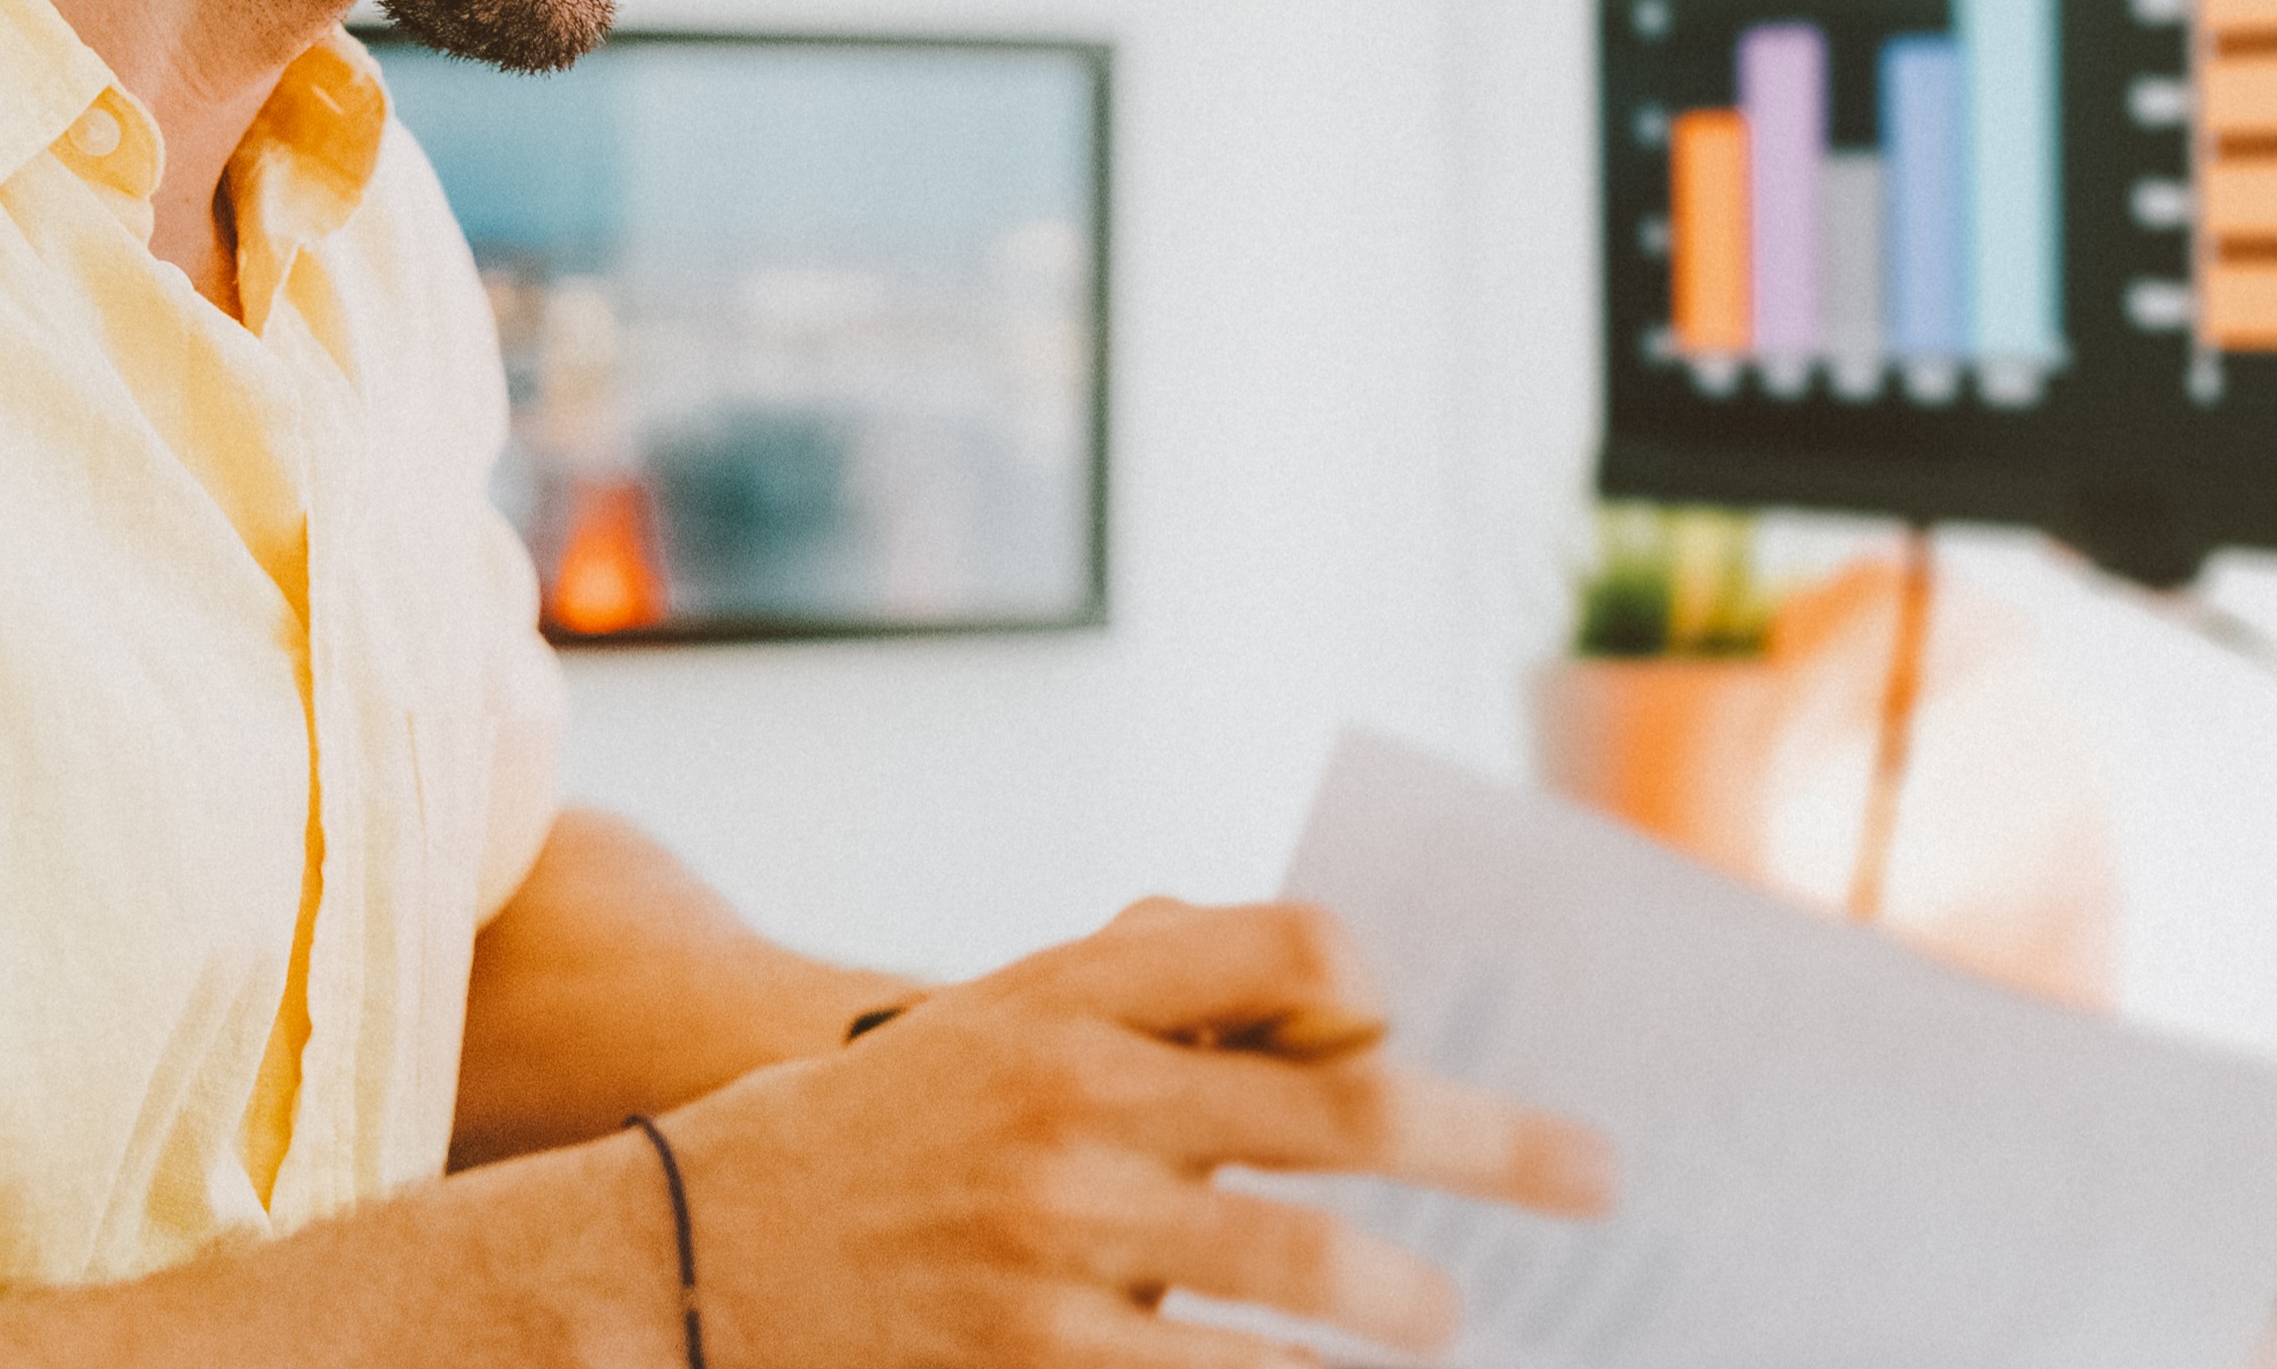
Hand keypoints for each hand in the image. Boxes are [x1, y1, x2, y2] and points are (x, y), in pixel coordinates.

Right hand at [639, 899, 1608, 1366]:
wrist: (683, 1264)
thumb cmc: (869, 1145)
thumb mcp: (992, 1031)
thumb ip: (1150, 1002)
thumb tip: (1350, 1018)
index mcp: (1068, 1000)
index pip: (1292, 949)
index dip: (1378, 998)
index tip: (1413, 1050)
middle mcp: (1076, 1108)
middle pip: (1351, 1117)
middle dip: (1502, 1152)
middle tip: (1594, 1182)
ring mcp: (1062, 1247)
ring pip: (1315, 1276)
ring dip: (1412, 1307)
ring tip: (1443, 1328)